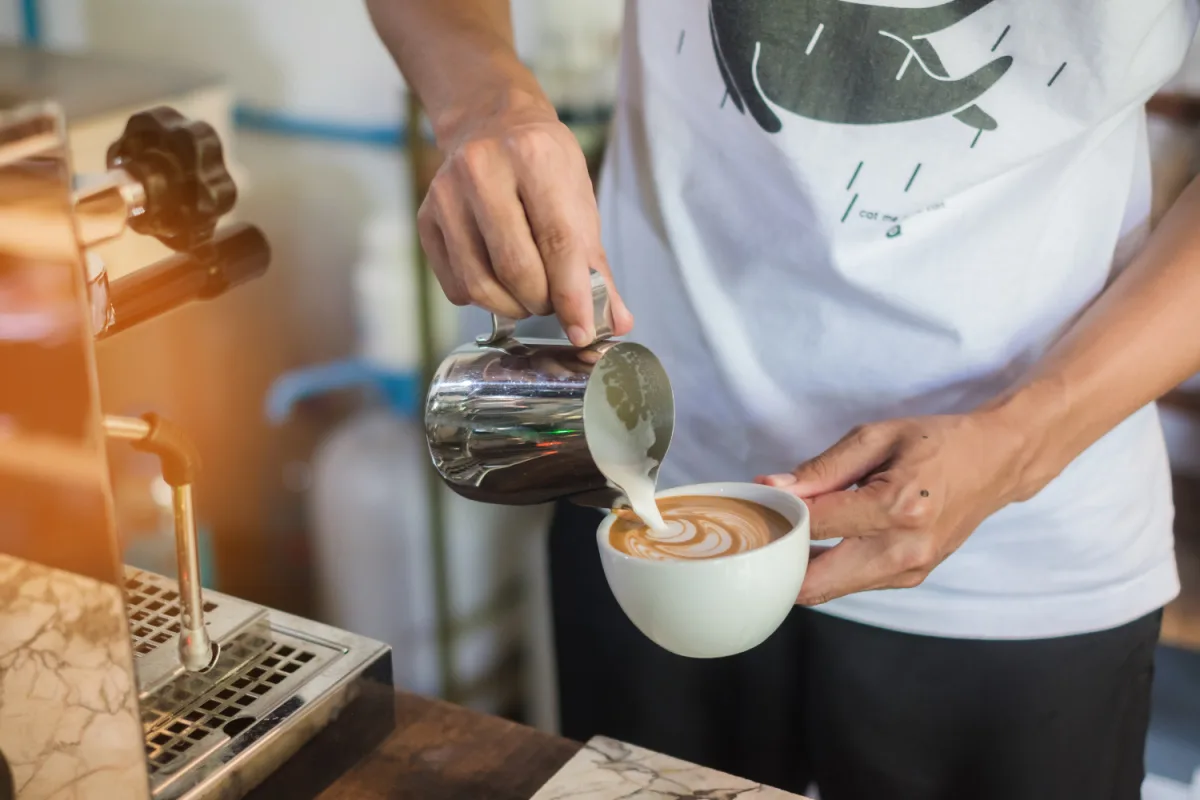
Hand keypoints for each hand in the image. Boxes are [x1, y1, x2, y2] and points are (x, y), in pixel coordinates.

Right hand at [418, 95, 632, 345]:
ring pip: (481, 285)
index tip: (583, 331)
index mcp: (533, 156)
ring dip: (513, 307)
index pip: (558, 242)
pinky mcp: (425, 219)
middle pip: (516, 269)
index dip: (573, 296)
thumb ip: (595, 264)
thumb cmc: (543, 166)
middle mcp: (482, 169)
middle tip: (554, 299)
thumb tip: (616, 322)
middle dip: (543, 302)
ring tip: (529, 293)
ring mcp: (446, 195)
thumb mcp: (579, 200)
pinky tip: (498, 280)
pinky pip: (456, 287)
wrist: (491, 125)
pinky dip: (483, 299)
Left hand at [756, 411, 1039, 605]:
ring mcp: (909, 570)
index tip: (760, 502)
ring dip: (802, 567)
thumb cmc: (937, 442)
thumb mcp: (876, 438)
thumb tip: (775, 488)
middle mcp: (904, 549)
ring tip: (789, 533)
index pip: (814, 526)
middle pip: (815, 583)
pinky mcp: (910, 578)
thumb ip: (823, 468)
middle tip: (762, 535)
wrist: (995, 463)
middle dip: (781, 562)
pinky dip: (827, 568)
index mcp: (897, 507)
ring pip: (830, 590)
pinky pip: (851, 584)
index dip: (779, 516)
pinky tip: (820, 541)